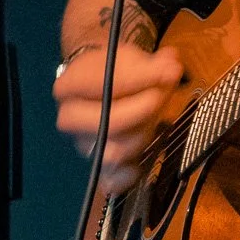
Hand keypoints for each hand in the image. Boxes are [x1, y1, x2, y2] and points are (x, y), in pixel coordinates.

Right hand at [53, 42, 184, 193]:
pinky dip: (130, 175)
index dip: (141, 79)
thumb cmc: (113, 71)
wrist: (98, 85)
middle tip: (161, 96)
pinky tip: (143, 159)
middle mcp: (70, 118)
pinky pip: (112, 182)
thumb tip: (171, 68)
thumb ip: (151, 64)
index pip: (103, 85)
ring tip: (158, 114)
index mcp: (68, 87)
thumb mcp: (129, 57)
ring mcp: (84, 144)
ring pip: (117, 150)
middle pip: (110, 123)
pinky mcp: (97, 167)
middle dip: (144, 110)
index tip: (169, 72)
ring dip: (146, 132)